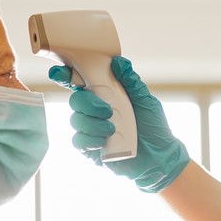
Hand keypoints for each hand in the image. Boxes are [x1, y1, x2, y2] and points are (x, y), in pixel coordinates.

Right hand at [51, 56, 189, 192]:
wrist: (159, 158)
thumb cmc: (153, 128)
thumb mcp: (146, 101)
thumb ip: (131, 82)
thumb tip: (119, 63)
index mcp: (105, 96)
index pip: (80, 82)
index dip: (66, 75)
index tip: (61, 72)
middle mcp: (95, 111)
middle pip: (75, 100)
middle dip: (88, 103)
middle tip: (108, 111)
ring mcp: (92, 130)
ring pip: (76, 120)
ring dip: (93, 123)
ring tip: (112, 129)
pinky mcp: (91, 149)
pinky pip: (79, 141)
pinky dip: (90, 139)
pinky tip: (104, 141)